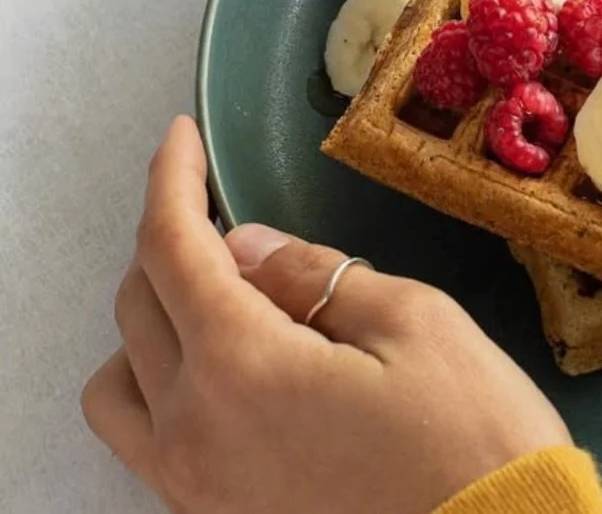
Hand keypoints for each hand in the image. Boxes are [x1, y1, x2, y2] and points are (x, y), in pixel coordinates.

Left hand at [82, 117, 570, 513]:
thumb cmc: (470, 430)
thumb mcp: (411, 320)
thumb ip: (315, 276)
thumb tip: (245, 247)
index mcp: (239, 368)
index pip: (172, 249)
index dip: (171, 179)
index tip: (181, 134)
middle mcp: (192, 435)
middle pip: (136, 307)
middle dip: (169, 239)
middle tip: (224, 209)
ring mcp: (194, 490)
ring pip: (119, 383)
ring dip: (151, 320)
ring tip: (221, 295)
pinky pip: (149, 438)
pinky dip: (165, 381)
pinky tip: (233, 362)